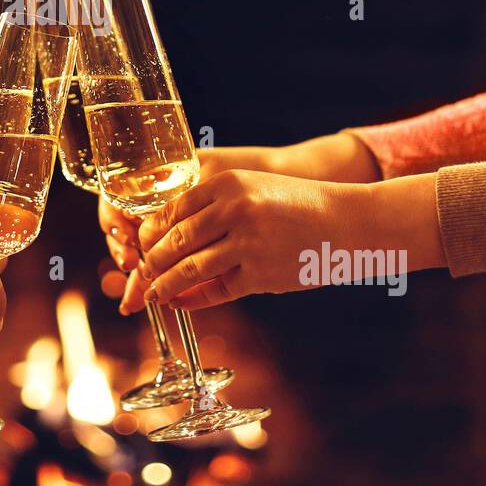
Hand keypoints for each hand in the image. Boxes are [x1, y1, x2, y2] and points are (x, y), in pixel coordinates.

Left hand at [98, 134, 380, 309]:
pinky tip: (178, 302)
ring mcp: (246, 244)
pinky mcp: (260, 275)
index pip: (170, 209)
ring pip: (187, 269)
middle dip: (149, 261)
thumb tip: (168, 232)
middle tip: (138, 274)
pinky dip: (190, 300)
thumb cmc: (296, 204)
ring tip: (150, 293)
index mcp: (227, 183)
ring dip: (162, 285)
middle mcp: (233, 210)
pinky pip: (214, 291)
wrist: (347, 223)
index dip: (148, 231)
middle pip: (173, 240)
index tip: (139, 244)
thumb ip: (214, 205)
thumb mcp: (252, 189)